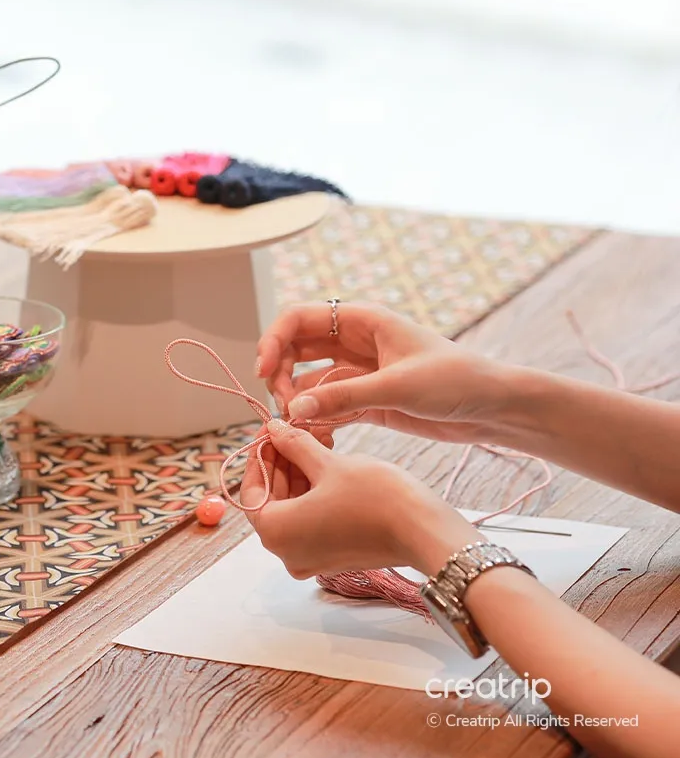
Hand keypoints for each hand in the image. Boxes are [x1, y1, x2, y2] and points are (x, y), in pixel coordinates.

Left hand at [242, 420, 481, 577]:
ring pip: (292, 507)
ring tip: (315, 436)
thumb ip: (294, 446)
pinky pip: (310, 519)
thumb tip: (274, 429)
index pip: (251, 489)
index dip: (260, 454)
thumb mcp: (329, 464)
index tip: (270, 428)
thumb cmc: (377, 499)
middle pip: (271, 498)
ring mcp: (309, 557)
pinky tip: (327, 459)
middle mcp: (286, 552)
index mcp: (276, 533)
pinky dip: (314, 490)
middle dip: (282, 460)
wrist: (426, 533)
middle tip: (294, 427)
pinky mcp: (331, 556)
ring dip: (300, 472)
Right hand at [256, 302, 514, 443]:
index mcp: (363, 321)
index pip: (298, 318)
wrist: (493, 409)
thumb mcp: (398, 387)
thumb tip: (293, 409)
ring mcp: (357, 372)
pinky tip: (319, 439)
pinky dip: (315, 421)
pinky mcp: (365, 401)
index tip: (264, 372)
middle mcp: (354, 342)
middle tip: (282, 407)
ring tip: (300, 428)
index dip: (273, 341)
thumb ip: (344, 396)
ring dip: (296, 402)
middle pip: (294, 350)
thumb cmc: (456, 382)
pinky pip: (325, 407)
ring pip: (306, 382)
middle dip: (279, 375)